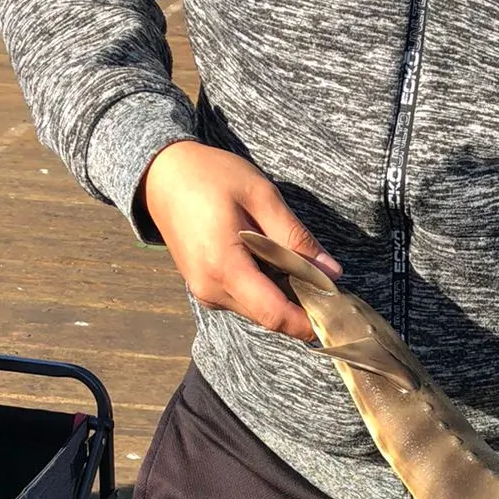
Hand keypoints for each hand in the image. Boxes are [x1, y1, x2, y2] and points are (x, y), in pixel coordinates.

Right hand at [140, 140, 340, 340]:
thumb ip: (295, 237)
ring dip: (284, 299)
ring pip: (257, 311)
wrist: (161, 175)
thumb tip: (331, 273)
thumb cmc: (210, 177)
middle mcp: (210, 288)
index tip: (337, 316)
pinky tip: (276, 265)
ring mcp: (204, 291)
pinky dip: (265, 290)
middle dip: (301, 309)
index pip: (274, 313)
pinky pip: (244, 300)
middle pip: (268, 317)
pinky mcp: (204, 288)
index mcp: (224, 266)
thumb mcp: (261, 197)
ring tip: (304, 270)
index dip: (308, 322)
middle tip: (329, 286)